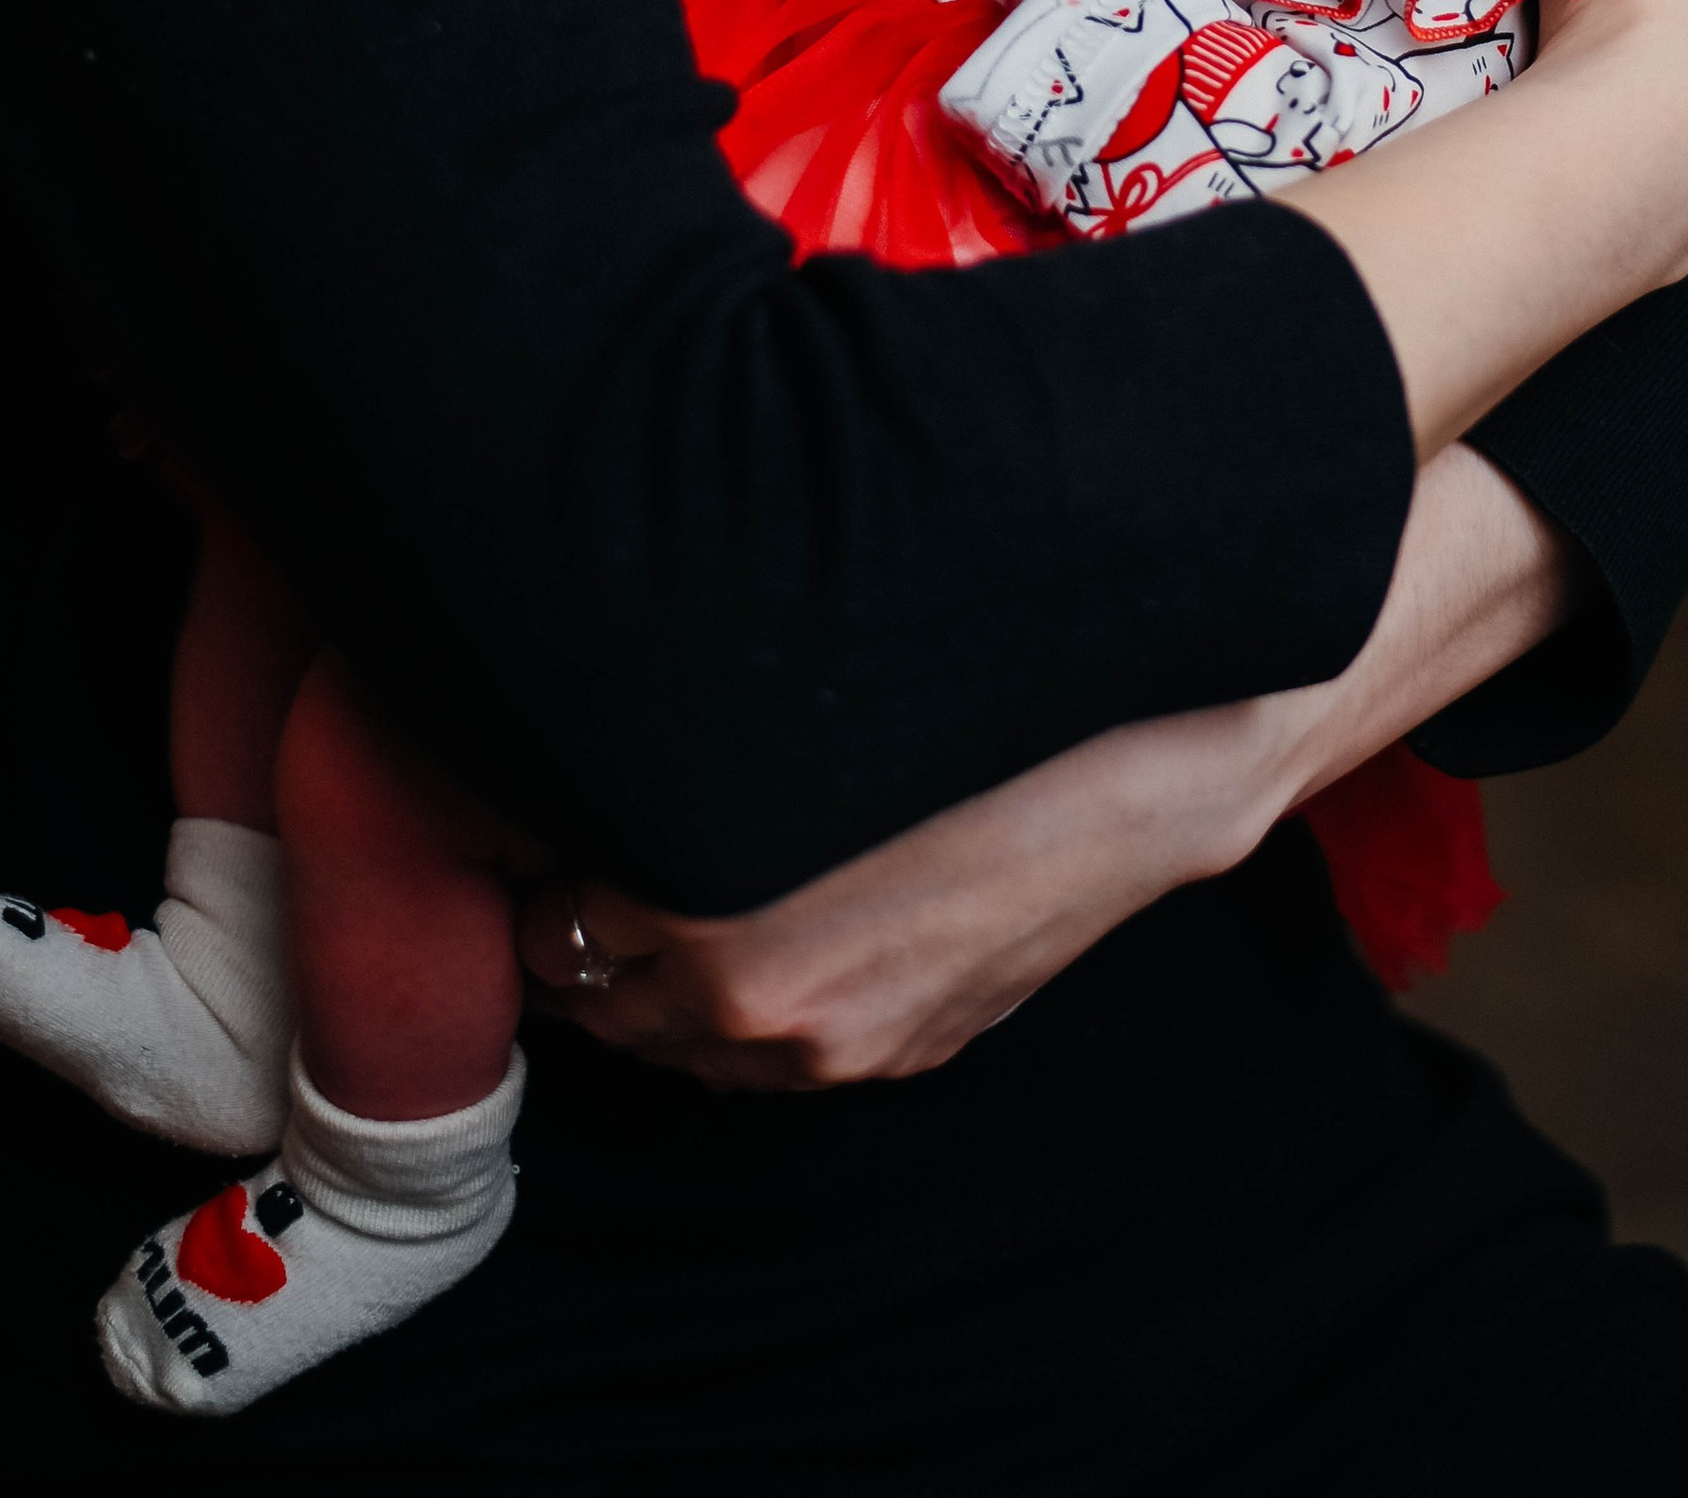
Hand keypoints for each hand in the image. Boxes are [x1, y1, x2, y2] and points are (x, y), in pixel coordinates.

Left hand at [507, 449, 1571, 1091]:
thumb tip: (554, 631)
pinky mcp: (891, 1055)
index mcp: (703, 890)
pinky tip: (741, 901)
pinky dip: (722, 995)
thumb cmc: (980, 664)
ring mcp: (824, 1043)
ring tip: (652, 844)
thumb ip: (675, 677)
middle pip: (572, 972)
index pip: (531, 885)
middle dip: (567, 887)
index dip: (522, 813)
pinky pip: (748, 1056)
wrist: (1164, 748)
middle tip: (576, 795)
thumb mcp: (800, 645)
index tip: (527, 752)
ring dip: (633, 952)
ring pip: (653, 1028)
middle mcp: (749, 998)